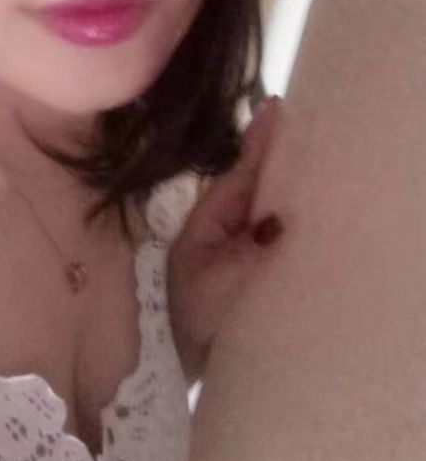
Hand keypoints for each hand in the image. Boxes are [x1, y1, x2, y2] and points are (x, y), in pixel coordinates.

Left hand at [166, 96, 284, 382]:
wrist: (165, 355)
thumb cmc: (187, 315)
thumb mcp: (217, 282)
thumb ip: (247, 253)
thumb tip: (277, 222)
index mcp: (208, 216)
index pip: (239, 170)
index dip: (258, 140)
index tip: (276, 105)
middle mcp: (215, 220)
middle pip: (248, 178)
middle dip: (270, 153)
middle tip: (296, 119)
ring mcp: (221, 238)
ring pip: (252, 199)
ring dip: (271, 178)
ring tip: (297, 150)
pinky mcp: (231, 259)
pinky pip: (255, 223)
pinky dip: (270, 208)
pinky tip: (286, 201)